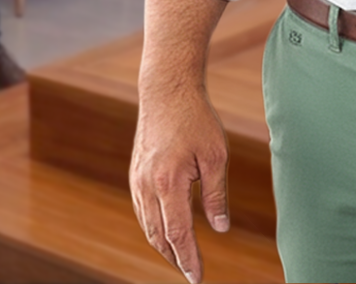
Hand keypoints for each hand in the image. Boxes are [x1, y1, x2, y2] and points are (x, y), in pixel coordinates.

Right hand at [129, 81, 230, 283]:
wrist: (166, 90)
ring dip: (163, 246)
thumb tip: (220, 228)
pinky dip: (153, 228)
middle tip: (192, 274)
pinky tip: (165, 233)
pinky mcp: (136, 172)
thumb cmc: (195, 119)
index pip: (177, 233)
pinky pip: (142, 210)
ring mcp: (138, 179)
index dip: (188, 259)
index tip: (197, 278)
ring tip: (181, 259)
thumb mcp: (215, 156)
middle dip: (175, 258)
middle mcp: (147, 184)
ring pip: (147, 225)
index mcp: (168, 182)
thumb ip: (216, 195)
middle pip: (158, 235)